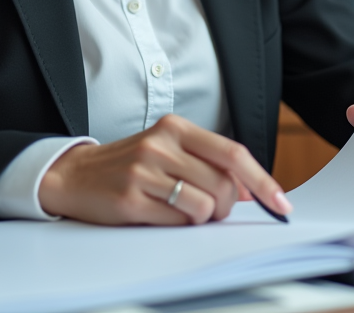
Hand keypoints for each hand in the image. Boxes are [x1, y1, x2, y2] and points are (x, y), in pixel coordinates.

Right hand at [38, 114, 291, 224]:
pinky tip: (162, 215)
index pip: (232, 152)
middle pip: (223, 184)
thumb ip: (206, 163)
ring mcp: (144, 170)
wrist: (73, 176)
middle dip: (226, 206)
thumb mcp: (167, 151)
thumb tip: (250, 190)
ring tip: (182, 213)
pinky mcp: (131, 198)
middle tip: (210, 211)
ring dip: (203, 218)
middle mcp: (161, 144)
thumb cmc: (128, 165)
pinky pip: (178, 221)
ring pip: (204, 205)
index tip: (280, 203)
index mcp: (175, 128)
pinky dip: (179, 225)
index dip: (262, 180)